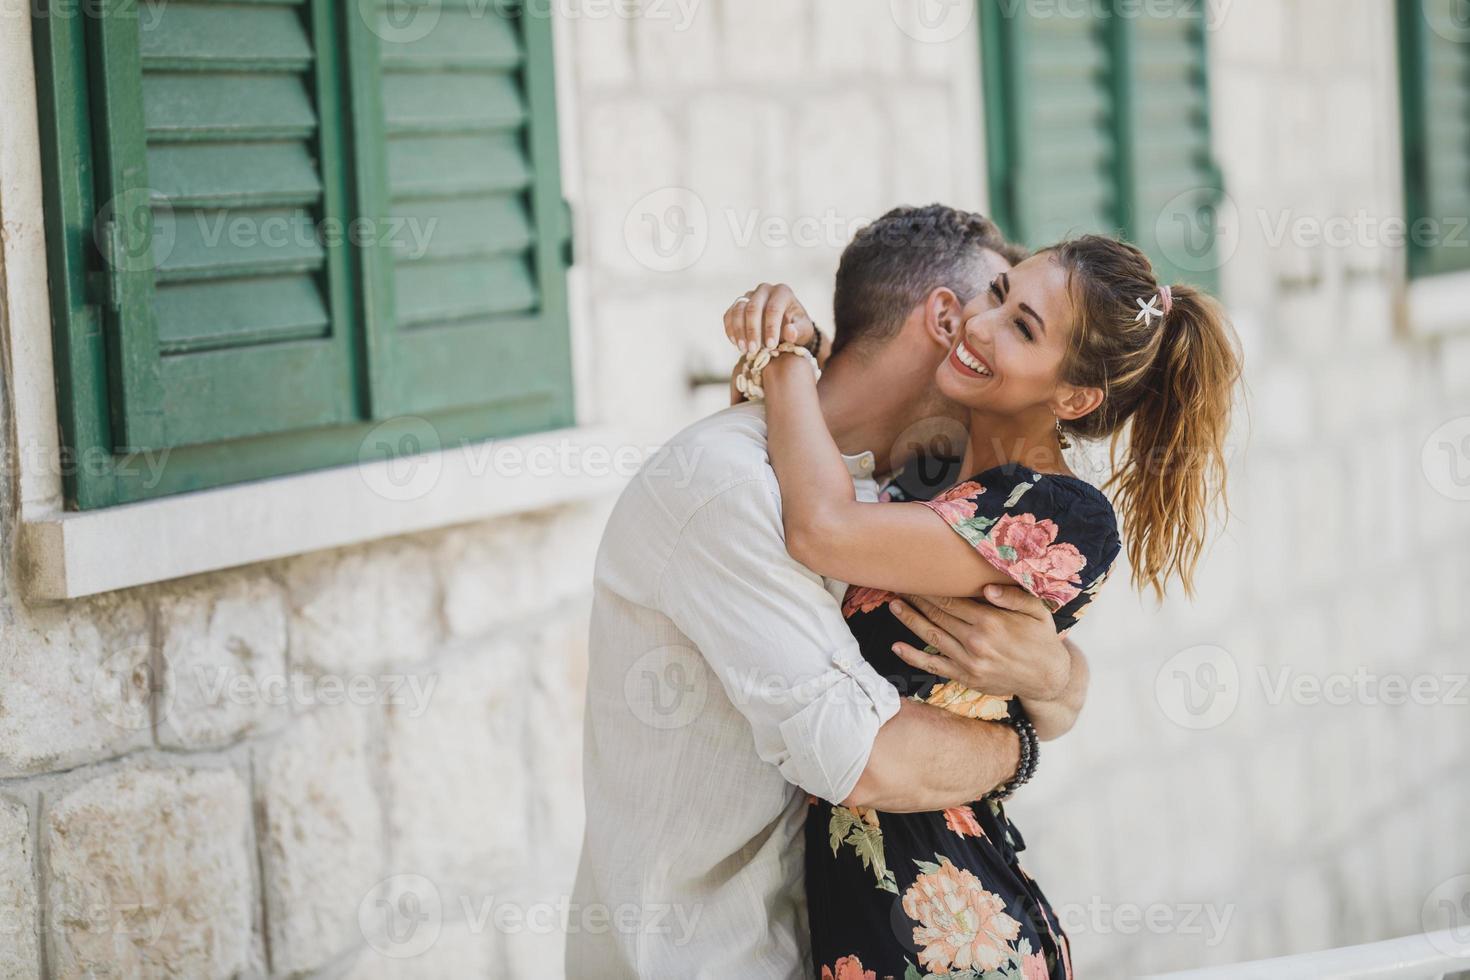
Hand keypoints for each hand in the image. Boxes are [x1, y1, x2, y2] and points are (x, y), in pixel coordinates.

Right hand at [723, 283, 816, 353]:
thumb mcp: (803, 331)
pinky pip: (729, 315)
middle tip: (754, 350)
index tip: (770, 346)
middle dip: (752, 331)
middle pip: (753, 308)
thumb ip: (798, 332)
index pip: (773, 308)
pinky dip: (730, 330)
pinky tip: (735, 344)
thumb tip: (789, 332)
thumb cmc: (796, 328)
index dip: (770, 328)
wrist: (785, 327)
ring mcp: (749, 295)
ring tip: (743, 349)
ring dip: (739, 331)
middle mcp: (764, 289)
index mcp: (782, 292)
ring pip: (738, 310)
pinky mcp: (738, 304)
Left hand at [886, 586, 1069, 701]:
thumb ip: (1014, 597)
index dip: (930, 588)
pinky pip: (934, 666)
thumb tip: (987, 588)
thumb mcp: (1038, 612)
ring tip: (894, 605)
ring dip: (909, 620)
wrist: (1048, 678)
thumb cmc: (1042, 639)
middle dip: (916, 599)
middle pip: (937, 615)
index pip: (951, 600)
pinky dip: (913, 657)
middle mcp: (976, 641)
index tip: (915, 575)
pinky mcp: (966, 677)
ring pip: (931, 637)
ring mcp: (968, 661)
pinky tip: (897, 647)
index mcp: (991, 621)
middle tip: (898, 584)